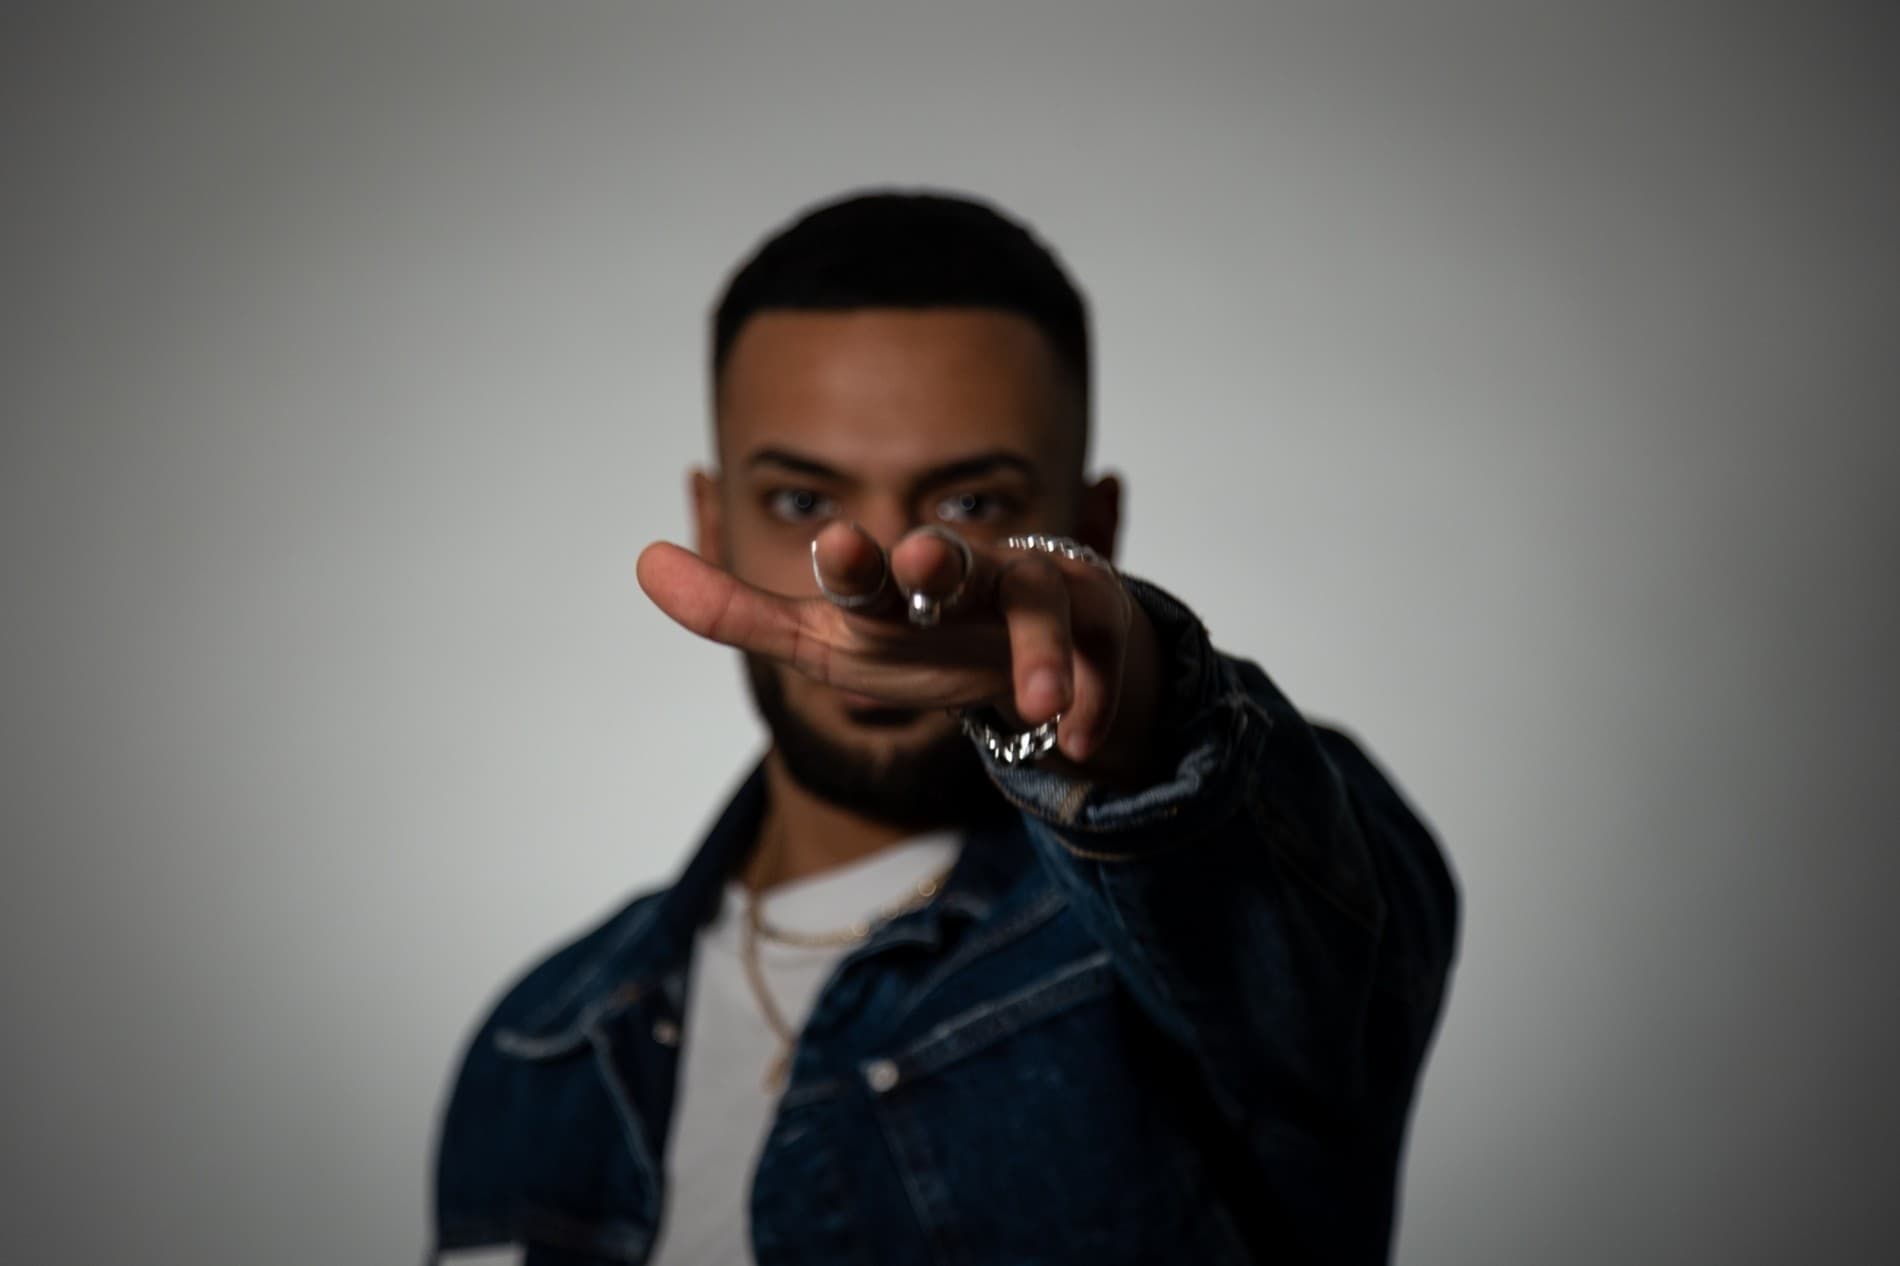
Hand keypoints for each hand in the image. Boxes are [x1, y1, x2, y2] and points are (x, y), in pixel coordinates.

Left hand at [635, 521, 1162, 771]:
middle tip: (922, 561)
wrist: (1037, 661)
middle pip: (954, 559)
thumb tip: (642, 561)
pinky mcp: (1101, 633)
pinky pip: (1102, 665)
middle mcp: (967, 579)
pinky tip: (1078, 741)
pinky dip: (1093, 702)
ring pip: (1040, 604)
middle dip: (940, 558)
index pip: (866, 572)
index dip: (852, 561)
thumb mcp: (828, 642)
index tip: (835, 547)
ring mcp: (1039, 598)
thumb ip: (740, 613)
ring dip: (1035, 651)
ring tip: (1033, 705)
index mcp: (895, 589)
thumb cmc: (919, 643)